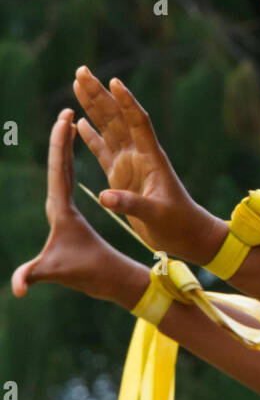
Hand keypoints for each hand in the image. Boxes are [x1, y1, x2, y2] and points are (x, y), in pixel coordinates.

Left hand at [12, 110, 138, 302]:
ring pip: (61, 169)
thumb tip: (16, 288)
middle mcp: (56, 206)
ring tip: (67, 121)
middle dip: (59, 138)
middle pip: (56, 165)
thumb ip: (30, 275)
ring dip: (63, 145)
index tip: (64, 119)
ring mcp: (62, 209)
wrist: (103, 282)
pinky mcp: (69, 213)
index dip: (59, 144)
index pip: (56, 170)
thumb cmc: (84, 274)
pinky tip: (73, 149)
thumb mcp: (54, 271)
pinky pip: (68, 178)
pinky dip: (69, 159)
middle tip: (65, 111)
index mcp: (57, 209)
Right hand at [72, 69, 225, 265]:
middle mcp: (139, 154)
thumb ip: (131, 204)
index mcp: (151, 158)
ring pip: (108, 128)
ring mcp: (129, 163)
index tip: (114, 81)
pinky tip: (80, 121)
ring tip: (78, 84)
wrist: (186, 235)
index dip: (127, 102)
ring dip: (93, 107)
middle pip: (117, 117)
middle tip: (82, 70)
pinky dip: (91, 136)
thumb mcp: (156, 215)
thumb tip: (104, 197)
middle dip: (100, 94)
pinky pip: (103, 150)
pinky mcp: (121, 175)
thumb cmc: (178, 224)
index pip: (138, 122)